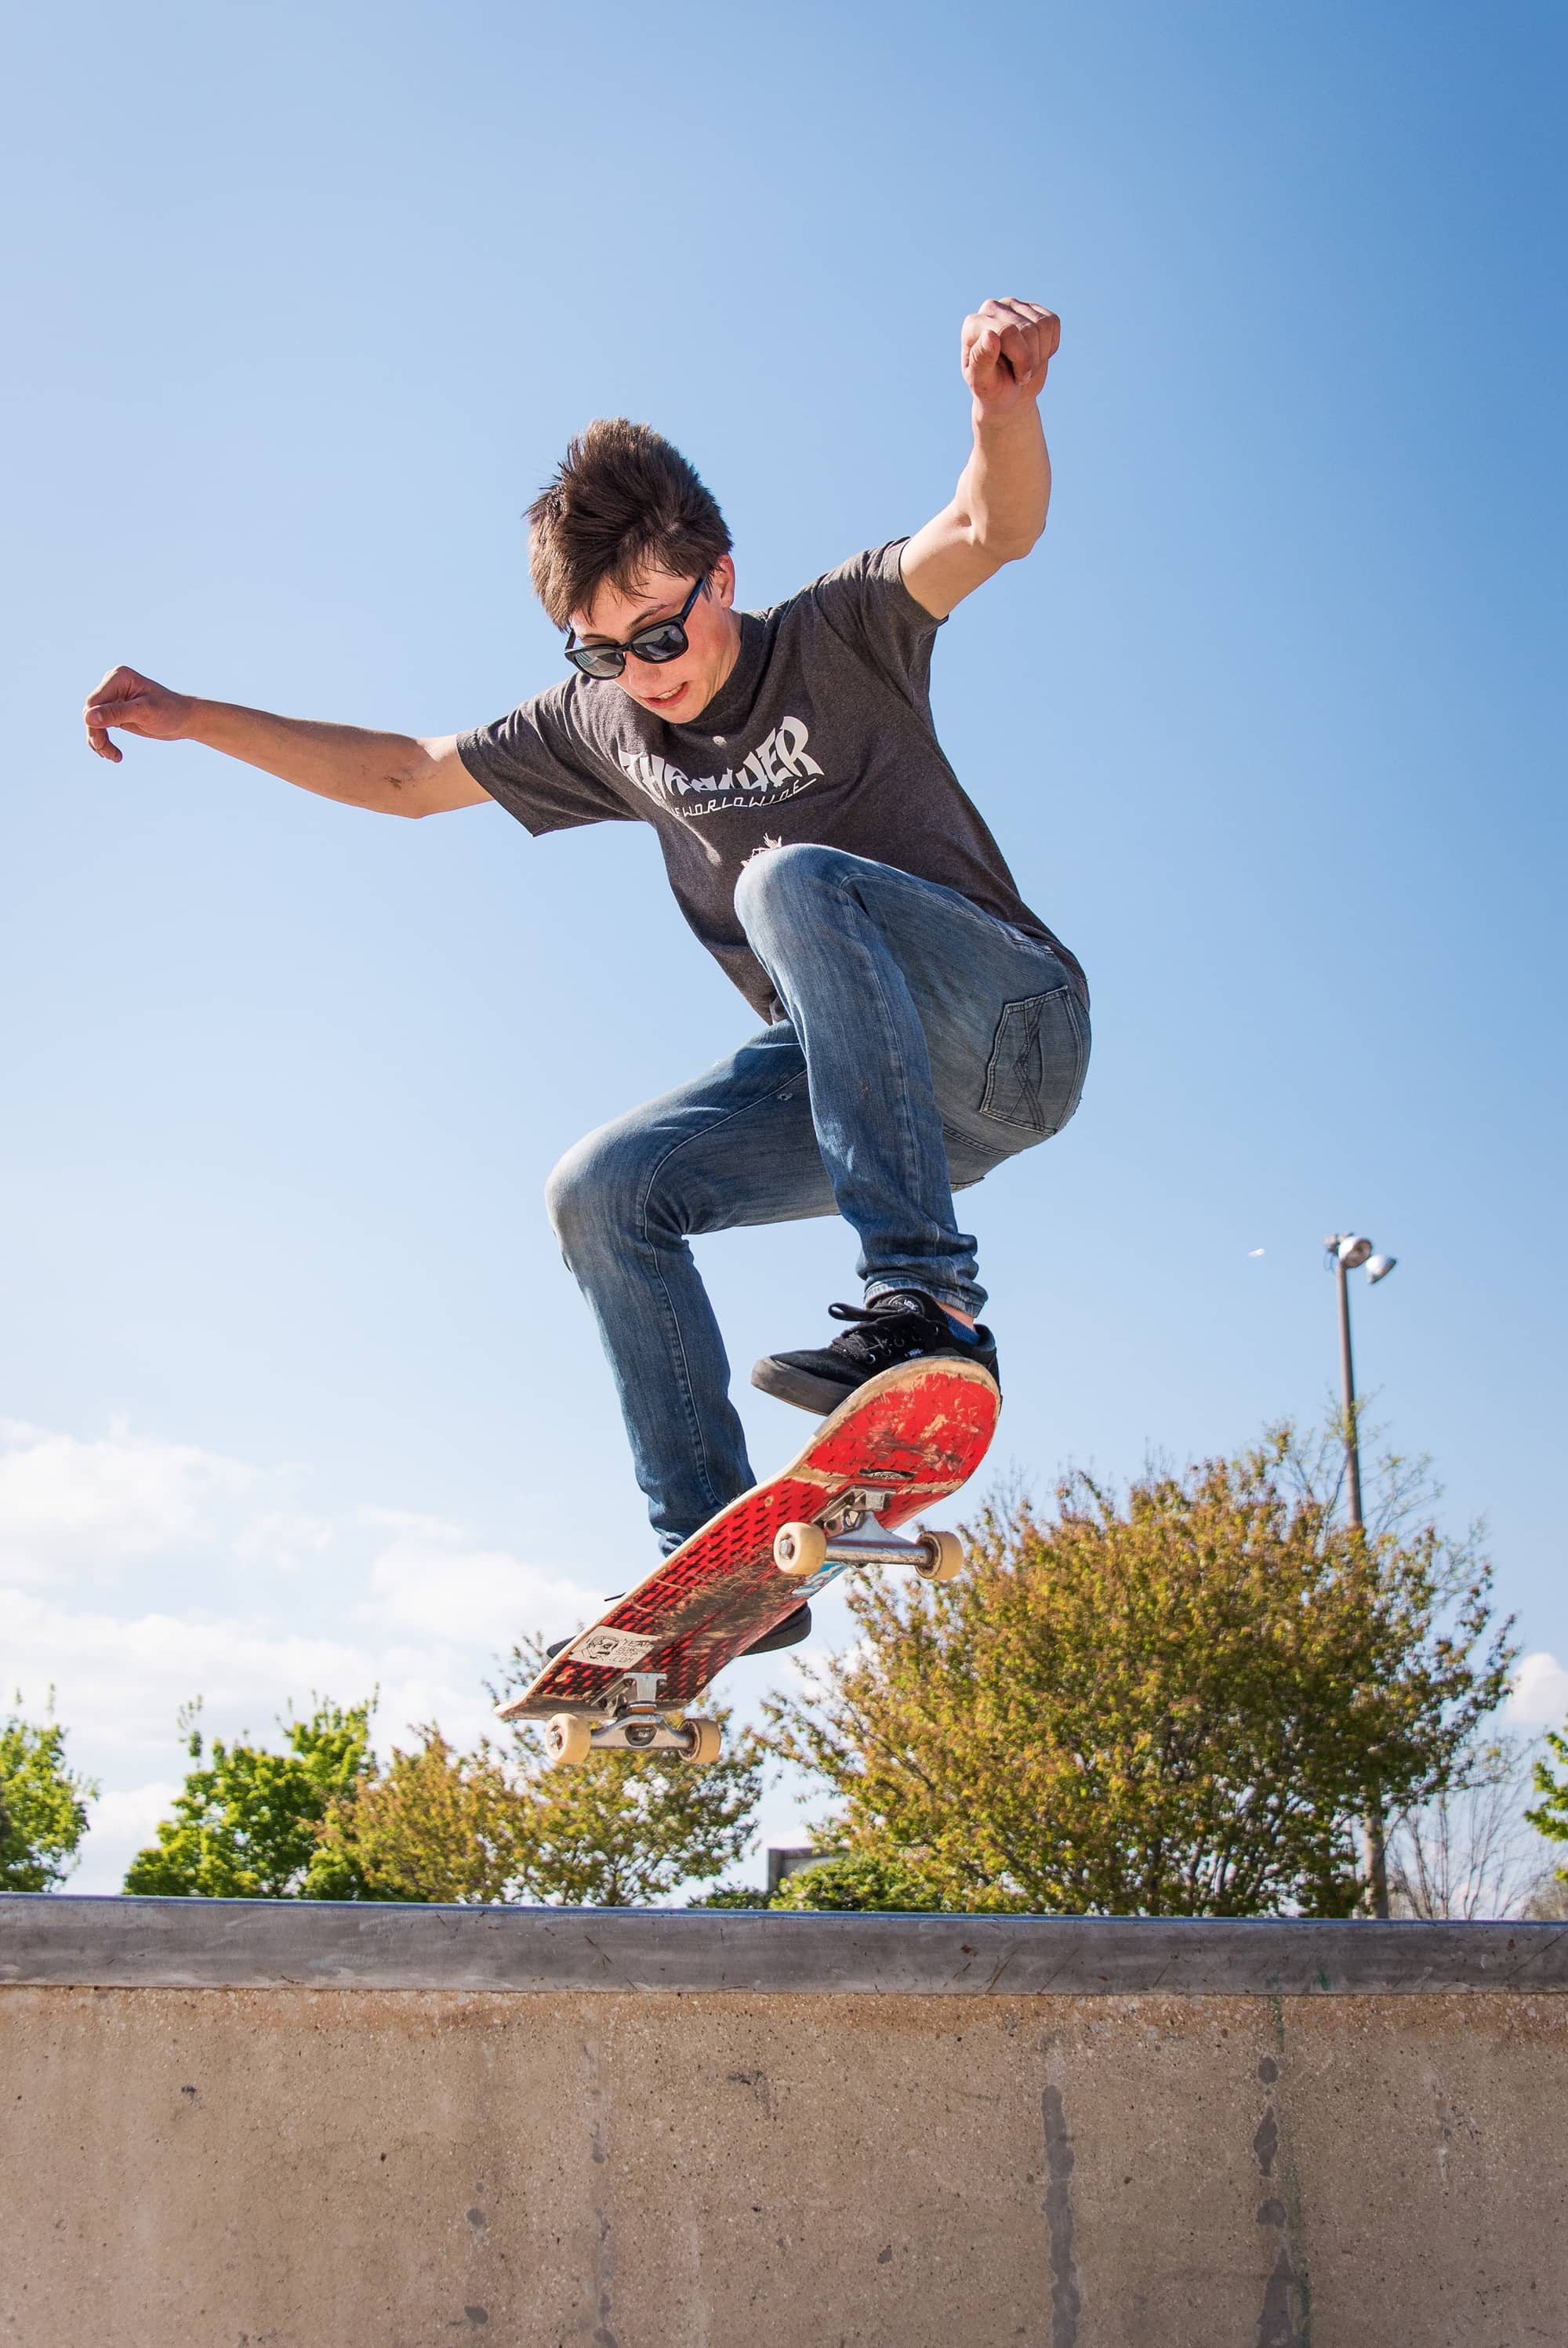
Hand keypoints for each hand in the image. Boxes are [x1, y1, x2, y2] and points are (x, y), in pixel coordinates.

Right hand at [82, 665, 193, 762]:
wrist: (185, 719)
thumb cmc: (170, 712)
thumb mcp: (144, 713)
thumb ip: (116, 713)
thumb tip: (87, 717)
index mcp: (118, 677)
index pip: (94, 702)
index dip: (93, 723)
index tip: (101, 744)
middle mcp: (112, 684)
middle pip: (90, 712)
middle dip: (97, 735)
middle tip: (109, 755)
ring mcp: (112, 698)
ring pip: (92, 722)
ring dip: (99, 741)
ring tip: (114, 757)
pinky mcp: (114, 711)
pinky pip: (99, 727)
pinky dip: (103, 742)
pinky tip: (113, 754)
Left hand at [961, 298, 1059, 416]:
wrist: (1009, 393)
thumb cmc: (993, 390)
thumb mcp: (983, 384)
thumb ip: (981, 360)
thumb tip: (989, 334)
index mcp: (973, 325)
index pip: (1008, 331)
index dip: (1021, 359)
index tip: (1018, 379)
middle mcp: (991, 308)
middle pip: (1028, 329)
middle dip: (1031, 360)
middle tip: (1022, 376)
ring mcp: (1012, 305)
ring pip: (1043, 324)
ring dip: (1041, 354)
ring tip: (1026, 366)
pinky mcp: (1031, 308)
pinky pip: (1052, 322)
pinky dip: (1050, 345)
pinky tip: (1036, 354)